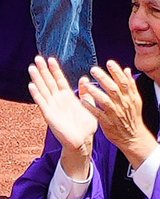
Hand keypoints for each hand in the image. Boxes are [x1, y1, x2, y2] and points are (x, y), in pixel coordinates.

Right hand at [28, 56, 96, 179]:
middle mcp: (59, 100)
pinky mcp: (50, 115)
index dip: (55, 69)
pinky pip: (42, 103)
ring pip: (44, 89)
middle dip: (43, 70)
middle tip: (37, 58)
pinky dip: (37, 94)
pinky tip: (32, 85)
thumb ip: (85, 92)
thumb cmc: (87, 124)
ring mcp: (53, 107)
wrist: (84, 141)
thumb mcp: (88, 104)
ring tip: (32, 68)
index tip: (50, 58)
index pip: (59, 80)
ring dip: (37, 79)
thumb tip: (85, 78)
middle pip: (49, 82)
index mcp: (68, 96)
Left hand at [79, 62, 157, 168]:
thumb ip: (131, 84)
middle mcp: (123, 103)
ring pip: (104, 100)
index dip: (116, 71)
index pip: (123, 80)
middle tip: (93, 69)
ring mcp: (115, 113)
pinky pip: (98, 114)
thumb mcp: (136, 99)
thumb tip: (126, 70)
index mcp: (130, 96)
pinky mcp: (107, 123)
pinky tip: (83, 101)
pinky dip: (90, 107)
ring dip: (95, 92)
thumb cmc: (133, 116)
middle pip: (112, 88)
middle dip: (103, 78)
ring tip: (86, 84)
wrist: (133, 136)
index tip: (109, 62)